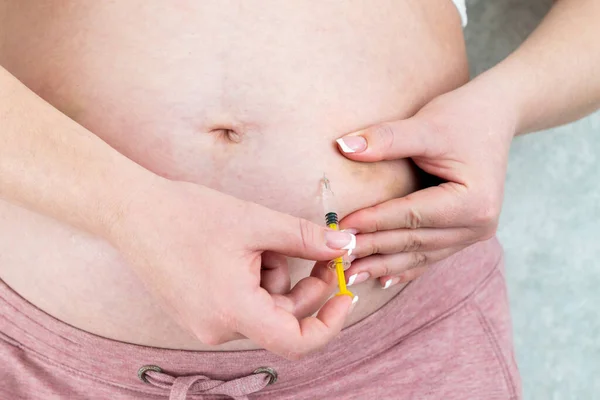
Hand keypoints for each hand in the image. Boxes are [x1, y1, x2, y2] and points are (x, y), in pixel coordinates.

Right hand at [106, 178, 356, 359]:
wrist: (131, 211)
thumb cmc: (188, 214)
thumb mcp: (256, 223)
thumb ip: (306, 238)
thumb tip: (345, 245)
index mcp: (234, 311)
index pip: (296, 343)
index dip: (329, 323)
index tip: (345, 295)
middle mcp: (217, 328)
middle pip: (283, 318)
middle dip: (305, 284)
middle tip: (318, 248)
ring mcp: (204, 323)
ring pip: (264, 307)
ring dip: (275, 274)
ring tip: (259, 238)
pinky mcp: (197, 312)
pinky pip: (243, 303)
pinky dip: (254, 278)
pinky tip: (242, 247)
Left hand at [336, 83, 516, 287]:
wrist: (494, 115)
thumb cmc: (463, 117)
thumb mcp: (426, 124)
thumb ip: (387, 139)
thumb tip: (345, 147)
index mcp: (473, 202)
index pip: (412, 216)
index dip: (374, 222)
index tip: (341, 226)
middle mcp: (477, 226)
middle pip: (414, 240)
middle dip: (373, 249)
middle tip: (337, 257)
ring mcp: (473, 233)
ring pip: (420, 254)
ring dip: (384, 264)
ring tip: (351, 275)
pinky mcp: (464, 233)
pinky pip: (430, 254)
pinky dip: (405, 265)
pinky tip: (382, 277)